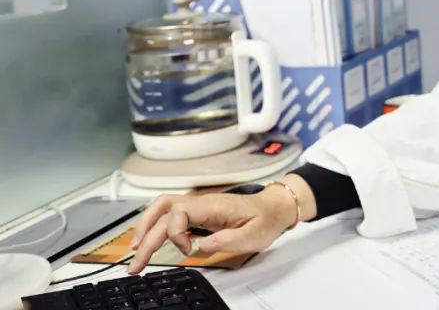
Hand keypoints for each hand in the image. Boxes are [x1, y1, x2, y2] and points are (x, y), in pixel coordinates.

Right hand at [127, 184, 298, 274]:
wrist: (275, 208)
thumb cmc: (265, 219)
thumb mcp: (253, 235)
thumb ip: (227, 240)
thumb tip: (200, 246)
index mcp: (213, 206)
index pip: (178, 212)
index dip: (175, 233)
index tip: (187, 250)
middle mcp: (201, 203)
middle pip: (162, 212)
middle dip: (145, 236)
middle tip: (135, 262)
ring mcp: (198, 206)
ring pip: (162, 209)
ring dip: (145, 228)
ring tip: (135, 251)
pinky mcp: (198, 213)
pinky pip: (170, 215)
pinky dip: (155, 227)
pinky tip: (150, 242)